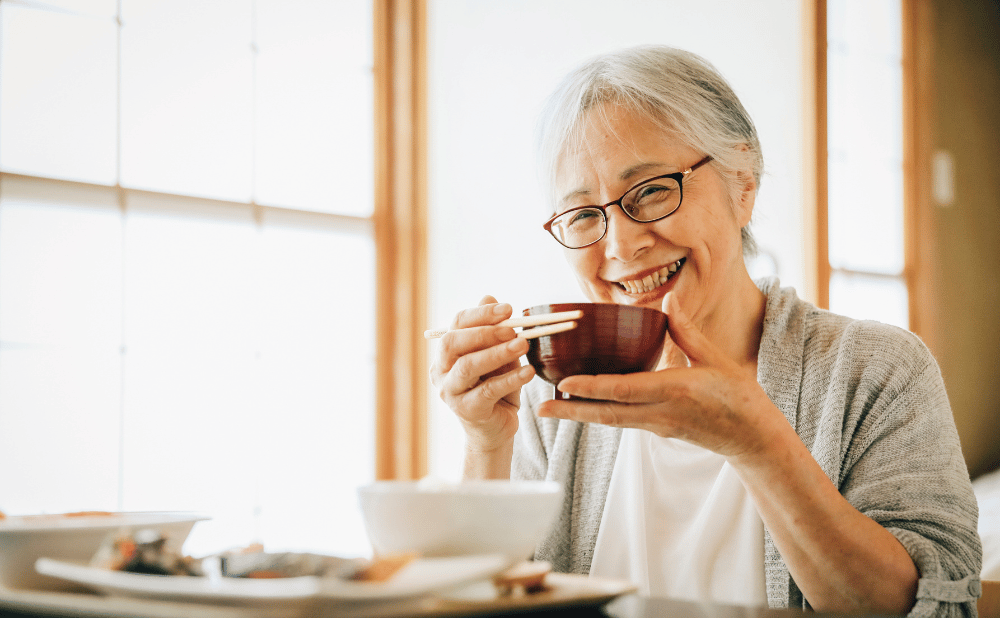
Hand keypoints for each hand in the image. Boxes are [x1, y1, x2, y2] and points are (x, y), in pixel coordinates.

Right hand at [429, 295, 535, 454]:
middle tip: (513, 328)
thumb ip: (494, 331)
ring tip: (523, 344)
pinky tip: (528, 371)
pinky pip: (488, 391)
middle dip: (484, 332)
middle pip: (453, 343)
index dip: (481, 313)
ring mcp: (450, 392)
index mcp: (446, 353)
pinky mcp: (467, 410)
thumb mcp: (497, 355)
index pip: (456, 325)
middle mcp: (441, 371)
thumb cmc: (496, 388)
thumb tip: (490, 296)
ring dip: (497, 353)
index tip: (509, 308)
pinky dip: (510, 379)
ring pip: (468, 367)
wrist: (496, 429)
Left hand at [537, 292, 780, 461]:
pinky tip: (582, 407)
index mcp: (675, 391)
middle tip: (539, 408)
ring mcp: (657, 426)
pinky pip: (622, 421)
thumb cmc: (739, 396)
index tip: (564, 384)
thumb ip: (686, 330)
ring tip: (550, 409)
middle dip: (571, 412)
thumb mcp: (715, 358)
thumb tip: (667, 299)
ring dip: (579, 415)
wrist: (753, 438)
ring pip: (611, 421)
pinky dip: (600, 414)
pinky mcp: (658, 431)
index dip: (592, 388)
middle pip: (607, 413)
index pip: (625, 390)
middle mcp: (661, 413)